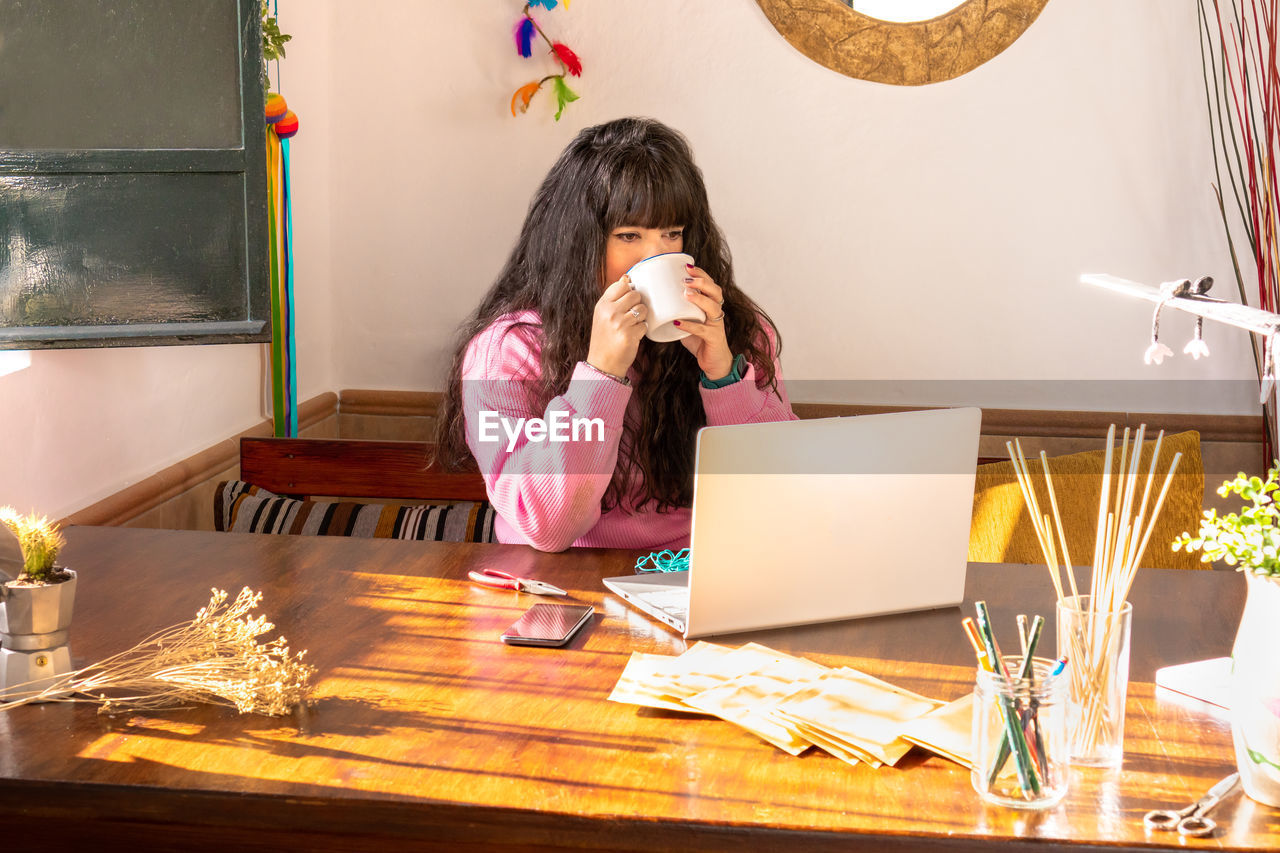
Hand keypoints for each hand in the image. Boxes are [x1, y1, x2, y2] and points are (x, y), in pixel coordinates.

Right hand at [587, 275, 647, 377]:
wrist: (603, 364)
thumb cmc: (605, 338)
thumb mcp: (602, 315)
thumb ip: (613, 297)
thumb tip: (626, 277)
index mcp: (602, 305)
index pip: (621, 285)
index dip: (629, 291)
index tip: (627, 301)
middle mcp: (610, 312)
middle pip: (635, 294)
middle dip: (637, 304)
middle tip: (631, 315)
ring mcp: (620, 323)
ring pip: (642, 309)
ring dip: (641, 317)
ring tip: (632, 325)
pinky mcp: (630, 335)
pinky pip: (645, 325)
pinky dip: (642, 330)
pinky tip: (633, 335)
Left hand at [677, 264, 733, 379]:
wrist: (714, 362)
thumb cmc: (699, 339)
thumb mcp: (688, 320)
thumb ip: (677, 310)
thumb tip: (654, 300)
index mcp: (711, 305)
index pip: (710, 284)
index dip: (701, 274)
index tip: (687, 265)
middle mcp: (717, 312)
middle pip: (716, 291)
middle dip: (702, 282)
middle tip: (686, 278)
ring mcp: (717, 325)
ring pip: (713, 307)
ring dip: (699, 298)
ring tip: (686, 293)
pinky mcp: (714, 338)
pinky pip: (702, 330)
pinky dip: (690, 325)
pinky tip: (678, 322)